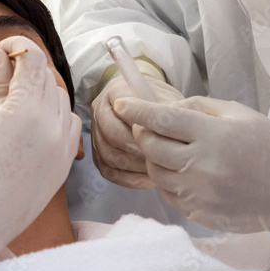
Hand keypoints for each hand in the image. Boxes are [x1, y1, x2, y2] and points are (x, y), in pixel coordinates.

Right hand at [0, 36, 81, 270]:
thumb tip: (5, 57)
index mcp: (26, 109)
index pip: (33, 59)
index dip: (18, 47)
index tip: (5, 49)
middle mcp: (52, 126)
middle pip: (47, 78)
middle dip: (27, 69)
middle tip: (4, 74)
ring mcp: (62, 147)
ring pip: (61, 100)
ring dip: (42, 92)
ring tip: (15, 102)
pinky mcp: (64, 165)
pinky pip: (68, 126)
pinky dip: (55, 117)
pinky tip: (32, 123)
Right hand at [91, 73, 182, 188]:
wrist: (150, 106)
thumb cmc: (160, 102)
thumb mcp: (167, 98)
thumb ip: (167, 109)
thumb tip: (173, 126)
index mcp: (115, 90)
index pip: (121, 110)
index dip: (141, 128)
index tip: (162, 139)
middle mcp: (100, 109)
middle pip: (113, 135)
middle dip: (138, 150)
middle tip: (161, 159)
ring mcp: (96, 131)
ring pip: (109, 155)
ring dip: (134, 167)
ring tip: (158, 170)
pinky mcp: (98, 152)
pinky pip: (108, 171)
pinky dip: (128, 179)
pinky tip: (148, 180)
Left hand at [115, 96, 269, 240]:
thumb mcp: (239, 113)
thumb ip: (199, 107)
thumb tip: (168, 109)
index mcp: (211, 134)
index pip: (161, 118)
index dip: (137, 109)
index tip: (121, 103)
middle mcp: (200, 165)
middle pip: (151, 146)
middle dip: (143, 133)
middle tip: (149, 127)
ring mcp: (198, 193)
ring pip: (155, 172)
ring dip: (155, 158)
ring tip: (171, 151)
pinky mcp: (199, 213)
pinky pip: (169, 194)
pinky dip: (169, 180)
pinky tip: (185, 172)